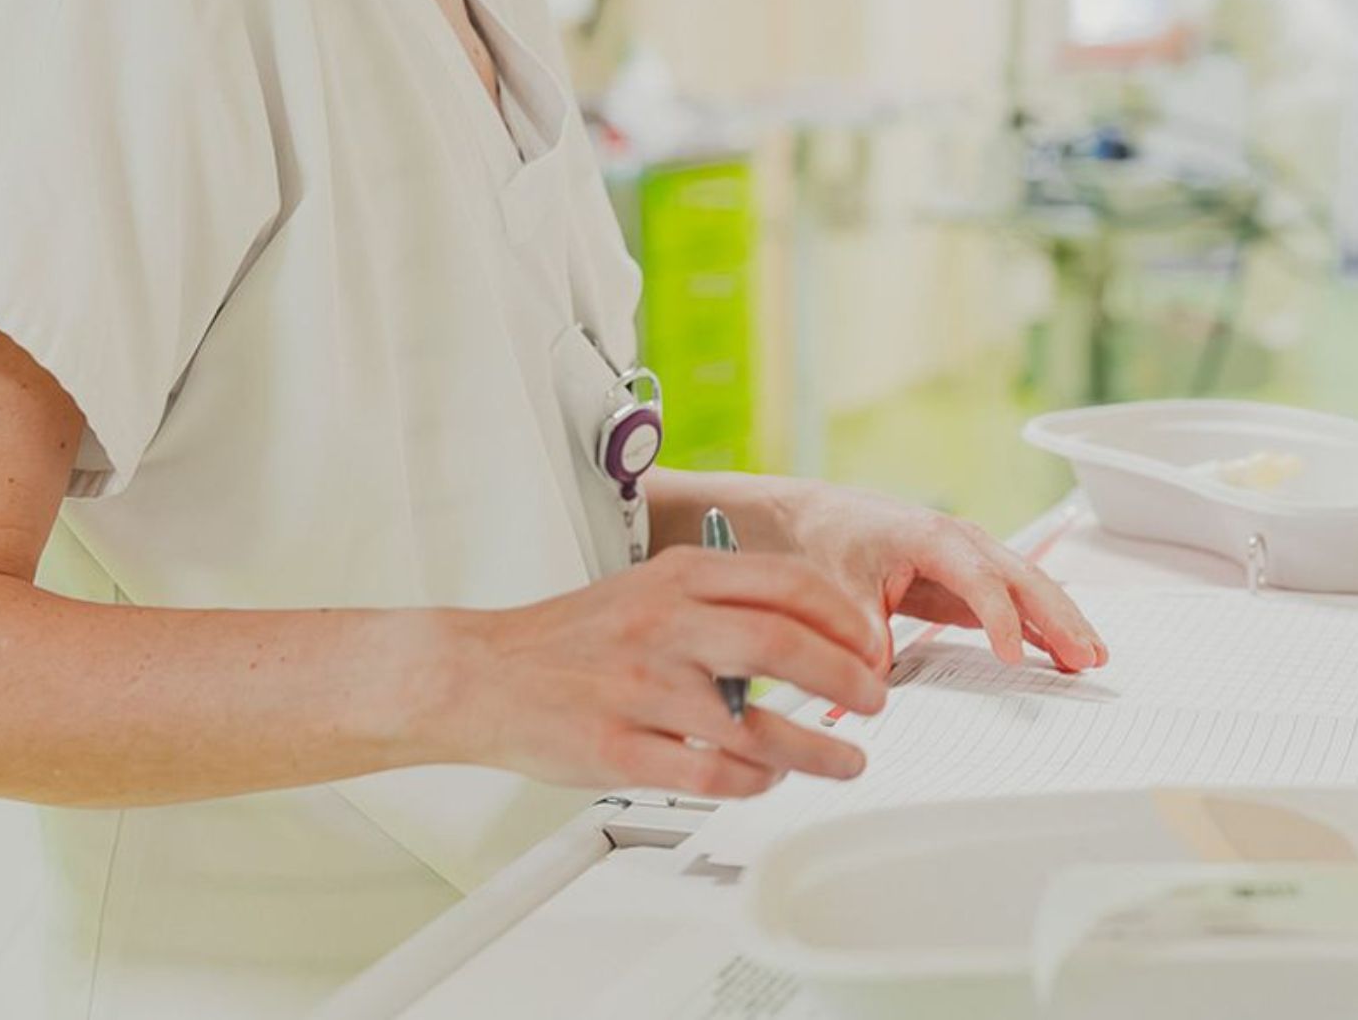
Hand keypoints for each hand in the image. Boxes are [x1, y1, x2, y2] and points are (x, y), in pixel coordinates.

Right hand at [439, 549, 889, 798]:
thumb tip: (811, 624)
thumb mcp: (649, 586)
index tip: (872, 645)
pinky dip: (754, 782)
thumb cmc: (573, 636)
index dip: (844, 619)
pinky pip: (711, 774)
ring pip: (754, 725)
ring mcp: (640, 689)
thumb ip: (721, 596)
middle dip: (848, 678)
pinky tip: (768, 780)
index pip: (786, 585)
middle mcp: (663, 625)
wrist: (481, 674)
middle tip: (876, 700)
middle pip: (783, 645)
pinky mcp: (619, 750)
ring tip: (846, 760)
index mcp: (677, 576)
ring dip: (816, 749)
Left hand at [782, 484, 1108, 674]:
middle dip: (1058, 617)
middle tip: (1086, 657)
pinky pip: (1015, 604)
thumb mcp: (837, 586)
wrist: (818, 518)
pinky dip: (1042, 628)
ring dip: (1063, 622)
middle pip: (1023, 579)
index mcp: (932, 536)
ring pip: (1029, 590)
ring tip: (1093, 658)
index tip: (1014, 657)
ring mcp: (971, 561)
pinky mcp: (969, 583)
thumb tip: (874, 676)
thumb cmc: (832, 540)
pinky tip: (1065, 653)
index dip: (1000, 619)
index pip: (979, 579)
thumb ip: (861, 629)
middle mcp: (963, 542)